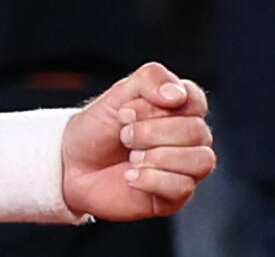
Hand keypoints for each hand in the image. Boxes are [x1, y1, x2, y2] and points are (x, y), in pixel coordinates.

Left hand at [62, 63, 214, 219]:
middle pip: (197, 131)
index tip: (127, 109)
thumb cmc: (97, 129)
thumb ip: (148, 80)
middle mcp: (187, 139)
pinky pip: (183, 187)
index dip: (161, 104)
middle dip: (152, 131)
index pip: (195, 99)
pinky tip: (130, 175)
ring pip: (201, 160)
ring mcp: (185, 168)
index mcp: (177, 109)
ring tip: (131, 156)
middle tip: (123, 134)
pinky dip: (151, 178)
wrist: (73, 165)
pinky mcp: (176, 195)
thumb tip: (176, 94)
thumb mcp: (116, 95)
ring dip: (158, 156)